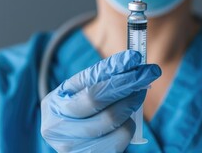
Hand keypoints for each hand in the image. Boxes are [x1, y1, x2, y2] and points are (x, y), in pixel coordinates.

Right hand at [41, 50, 160, 152]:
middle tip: (147, 73)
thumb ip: (100, 75)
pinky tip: (125, 118)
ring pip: (115, 123)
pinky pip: (119, 141)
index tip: (134, 58)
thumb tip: (130, 61)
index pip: (90, 86)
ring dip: (131, 106)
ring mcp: (72, 148)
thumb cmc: (76, 109)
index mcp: (53, 105)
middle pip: (103, 105)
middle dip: (129, 85)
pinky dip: (128, 126)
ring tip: (134, 97)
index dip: (115, 71)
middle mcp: (58, 129)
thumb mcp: (79, 90)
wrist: (67, 139)